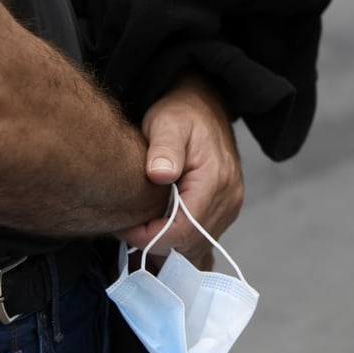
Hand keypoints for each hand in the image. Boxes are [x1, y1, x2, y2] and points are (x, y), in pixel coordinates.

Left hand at [114, 74, 242, 268]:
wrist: (205, 105)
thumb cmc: (181, 112)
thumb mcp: (167, 123)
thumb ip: (164, 148)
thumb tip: (159, 174)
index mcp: (216, 181)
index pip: (183, 230)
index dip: (150, 237)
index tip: (123, 227)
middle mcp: (229, 199)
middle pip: (190, 245)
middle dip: (155, 243)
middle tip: (126, 228)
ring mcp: (230, 206)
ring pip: (197, 246)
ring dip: (167, 244)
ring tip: (139, 227)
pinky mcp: (226, 209)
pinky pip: (202, 239)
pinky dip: (179, 241)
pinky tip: (159, 229)